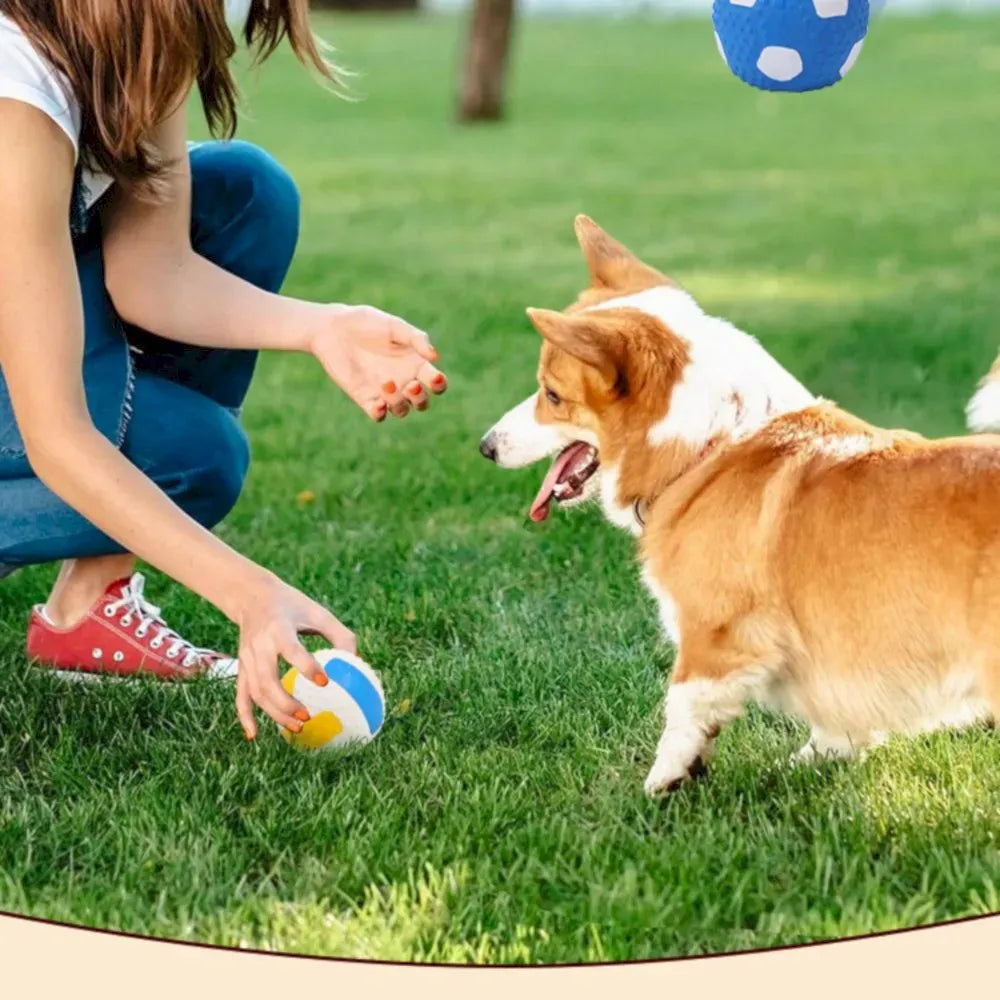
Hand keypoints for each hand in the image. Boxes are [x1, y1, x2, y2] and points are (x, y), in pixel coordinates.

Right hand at [232, 574, 356, 739]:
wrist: (252, 596)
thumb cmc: (292, 606)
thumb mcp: (318, 613)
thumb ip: (340, 635)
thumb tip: (357, 662)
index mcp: (279, 628)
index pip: (291, 650)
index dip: (307, 667)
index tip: (325, 683)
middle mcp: (259, 645)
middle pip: (267, 680)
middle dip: (286, 702)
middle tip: (309, 715)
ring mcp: (246, 658)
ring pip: (256, 692)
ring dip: (274, 713)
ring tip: (298, 726)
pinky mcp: (242, 666)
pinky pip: (241, 694)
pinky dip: (245, 716)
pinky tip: (254, 735)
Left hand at [309, 304, 447, 420]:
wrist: (333, 329)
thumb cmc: (367, 323)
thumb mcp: (394, 326)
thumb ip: (416, 339)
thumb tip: (435, 357)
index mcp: (415, 364)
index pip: (436, 383)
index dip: (439, 384)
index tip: (435, 377)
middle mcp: (403, 381)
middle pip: (422, 402)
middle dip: (420, 398)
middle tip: (411, 385)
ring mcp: (385, 392)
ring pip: (401, 410)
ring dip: (399, 403)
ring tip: (387, 383)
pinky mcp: (365, 398)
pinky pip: (378, 415)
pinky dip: (380, 413)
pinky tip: (378, 404)